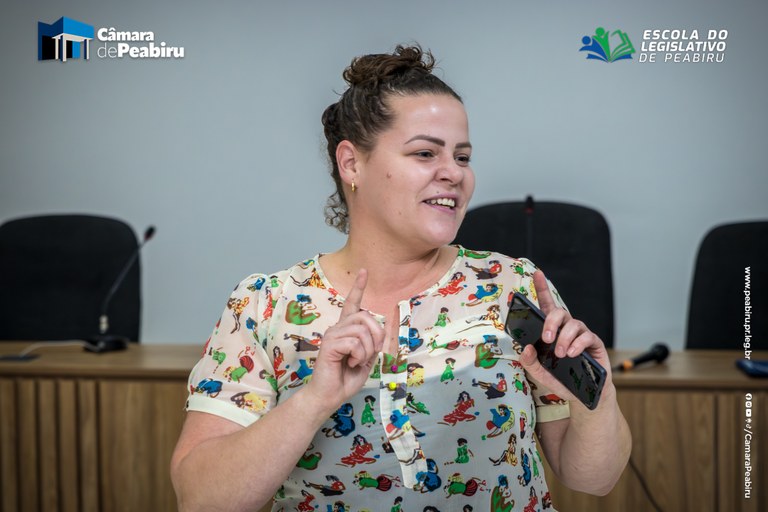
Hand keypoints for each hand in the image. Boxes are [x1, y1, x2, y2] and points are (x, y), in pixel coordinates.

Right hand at [304, 269, 384, 407]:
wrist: (329, 396)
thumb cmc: (346, 379)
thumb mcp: (367, 360)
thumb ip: (373, 345)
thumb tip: (381, 333)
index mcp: (346, 330)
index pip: (352, 304)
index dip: (358, 287)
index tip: (364, 271)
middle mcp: (337, 328)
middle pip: (366, 317)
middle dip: (376, 336)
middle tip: (371, 353)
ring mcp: (332, 335)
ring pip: (362, 330)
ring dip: (367, 350)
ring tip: (357, 361)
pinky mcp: (329, 344)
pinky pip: (354, 342)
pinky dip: (359, 355)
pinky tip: (350, 363)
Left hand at [519, 271, 611, 401]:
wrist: (584, 396)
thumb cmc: (562, 380)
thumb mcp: (541, 373)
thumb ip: (530, 362)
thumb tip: (526, 349)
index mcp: (552, 331)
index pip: (547, 305)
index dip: (542, 288)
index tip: (537, 273)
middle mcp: (567, 328)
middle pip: (559, 312)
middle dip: (551, 322)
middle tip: (546, 338)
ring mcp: (581, 334)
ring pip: (574, 324)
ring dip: (564, 338)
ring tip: (560, 353)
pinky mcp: (594, 343)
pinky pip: (587, 336)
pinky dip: (578, 344)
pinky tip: (572, 353)